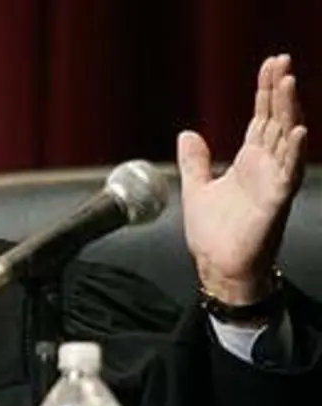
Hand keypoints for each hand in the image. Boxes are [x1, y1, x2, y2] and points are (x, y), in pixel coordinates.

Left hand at [179, 54, 306, 305]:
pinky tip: (296, 132)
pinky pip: (287, 174)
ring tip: (288, 83)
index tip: (271, 65)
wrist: (217, 266)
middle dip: (279, 91)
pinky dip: (292, 153)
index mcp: (249, 161)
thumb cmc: (213, 233)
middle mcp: (265, 167)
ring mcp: (272, 182)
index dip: (265, 91)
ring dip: (288, 112)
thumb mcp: (196, 188)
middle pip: (276, 120)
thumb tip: (187, 134)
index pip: (261, 117)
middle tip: (282, 61)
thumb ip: (195, 161)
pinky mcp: (274, 202)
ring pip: (284, 140)